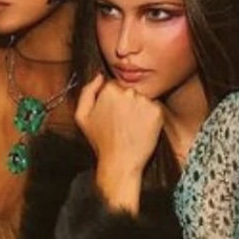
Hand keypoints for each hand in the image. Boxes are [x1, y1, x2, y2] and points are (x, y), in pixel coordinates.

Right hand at [74, 74, 163, 209]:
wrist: (120, 162)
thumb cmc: (100, 141)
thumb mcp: (82, 116)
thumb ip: (87, 92)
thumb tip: (99, 76)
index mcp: (109, 90)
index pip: (113, 86)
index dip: (111, 101)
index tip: (111, 115)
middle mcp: (128, 92)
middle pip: (128, 91)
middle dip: (125, 104)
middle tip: (120, 123)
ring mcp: (144, 101)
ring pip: (141, 99)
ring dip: (137, 110)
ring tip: (130, 127)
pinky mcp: (157, 111)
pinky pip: (153, 108)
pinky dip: (149, 117)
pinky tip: (140, 129)